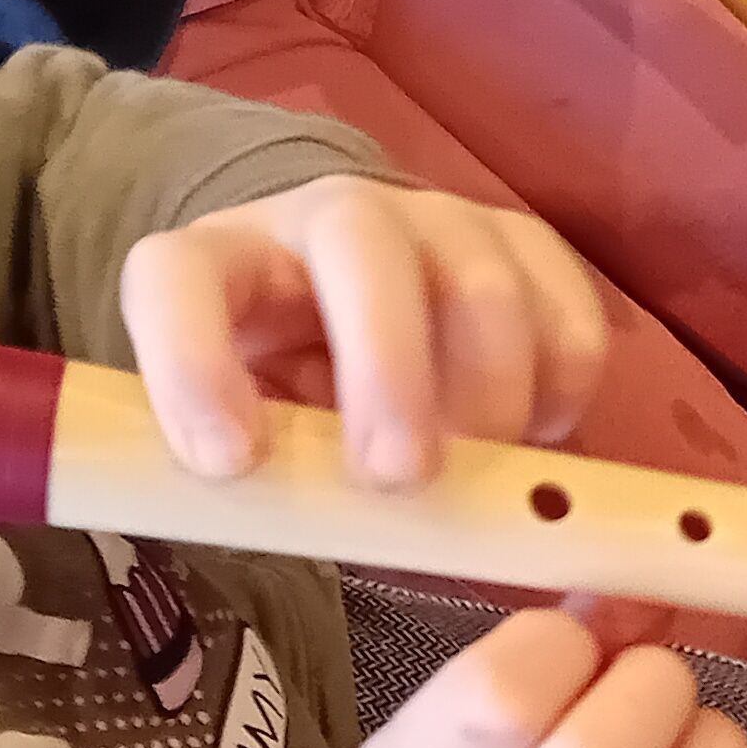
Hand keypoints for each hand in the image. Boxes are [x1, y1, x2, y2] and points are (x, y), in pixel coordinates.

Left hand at [121, 176, 611, 490]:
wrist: (364, 328)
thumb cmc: (292, 405)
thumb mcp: (253, 437)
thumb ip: (264, 475)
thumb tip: (305, 528)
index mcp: (224, 262)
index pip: (178, 277)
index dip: (192, 361)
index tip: (229, 463)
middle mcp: (331, 219)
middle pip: (361, 247)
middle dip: (388, 367)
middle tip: (400, 477)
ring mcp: (438, 224)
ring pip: (482, 283)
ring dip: (488, 398)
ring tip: (475, 473)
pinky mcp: (528, 251)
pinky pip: (568, 318)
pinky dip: (559, 396)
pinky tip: (527, 441)